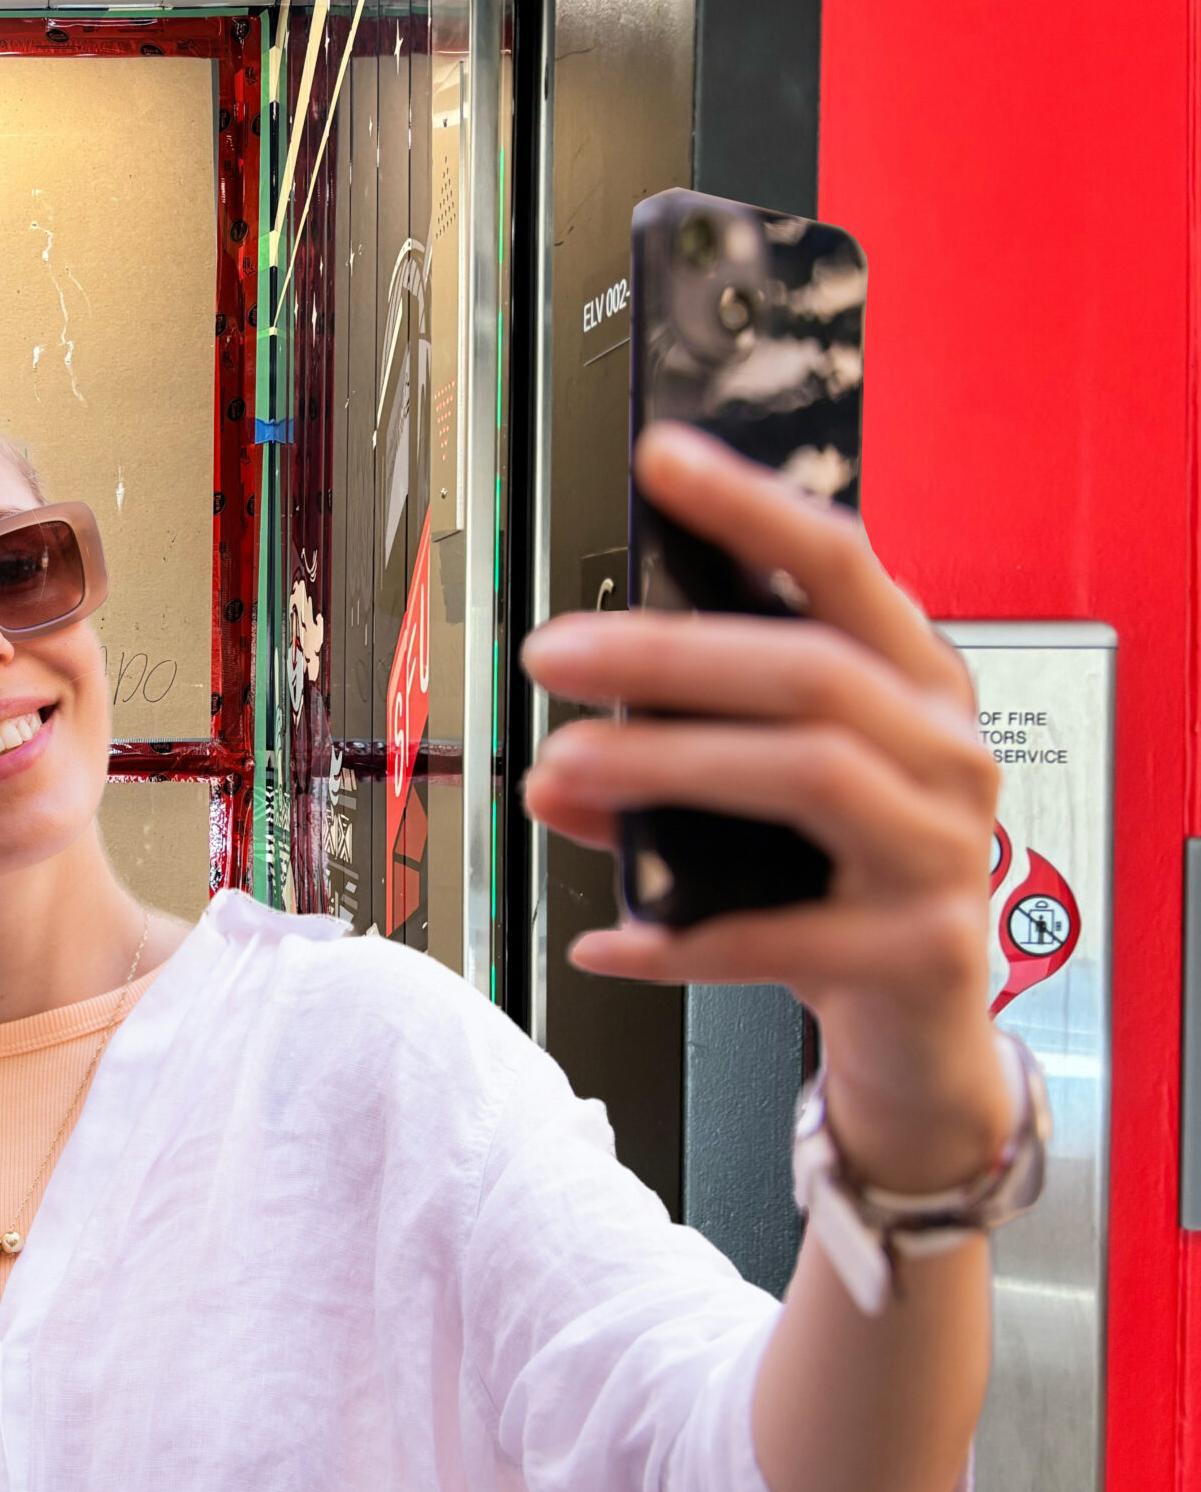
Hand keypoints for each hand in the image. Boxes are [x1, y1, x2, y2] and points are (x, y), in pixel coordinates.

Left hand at [520, 423, 1010, 1194]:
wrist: (921, 1034)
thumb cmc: (837, 886)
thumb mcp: (752, 812)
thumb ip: (663, 771)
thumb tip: (553, 767)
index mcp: (913, 685)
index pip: (843, 564)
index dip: (753, 506)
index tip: (662, 457)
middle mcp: (946, 751)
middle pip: (809, 668)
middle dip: (665, 652)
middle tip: (546, 652)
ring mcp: (944, 849)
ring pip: (806, 774)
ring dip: (665, 766)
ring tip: (556, 770)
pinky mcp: (922, 949)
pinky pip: (784, 936)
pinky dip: (681, 939)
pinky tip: (607, 941)